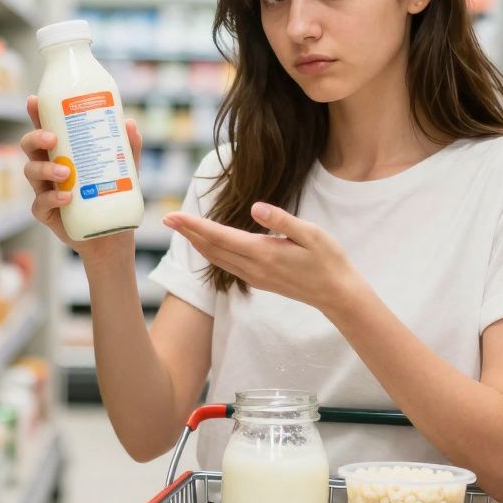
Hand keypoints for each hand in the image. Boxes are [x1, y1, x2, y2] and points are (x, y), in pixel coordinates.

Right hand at [20, 95, 142, 261]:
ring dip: (45, 169)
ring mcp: (44, 190)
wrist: (113, 235)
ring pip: (31, 172)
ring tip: (65, 173)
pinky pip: (40, 203)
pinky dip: (51, 198)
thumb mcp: (126, 169)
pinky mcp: (46, 213)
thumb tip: (129, 123)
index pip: (46, 128)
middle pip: (30, 147)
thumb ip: (128, 148)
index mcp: (63, 153)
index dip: (37, 114)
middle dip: (36, 138)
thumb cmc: (113, 195)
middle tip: (52, 139)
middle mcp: (49, 168)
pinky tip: (67, 197)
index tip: (35, 101)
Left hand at [162, 202, 364, 312]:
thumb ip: (282, 220)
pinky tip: (207, 245)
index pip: (220, 237)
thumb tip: (256, 208)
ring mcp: (255, 277)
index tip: (173, 216)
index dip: (194, 226)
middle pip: (211, 249)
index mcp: (263, 253)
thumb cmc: (328, 259)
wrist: (337, 293)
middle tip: (166, 219)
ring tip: (181, 229)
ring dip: (197, 244)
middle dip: (187, 233)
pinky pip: (227, 266)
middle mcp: (254, 268)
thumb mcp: (311, 233)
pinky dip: (211, 253)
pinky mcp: (259, 281)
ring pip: (216, 259)